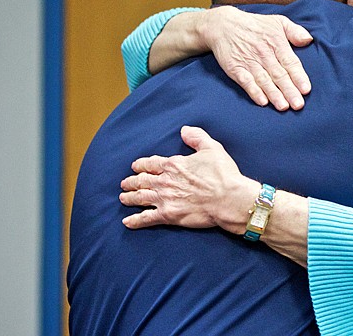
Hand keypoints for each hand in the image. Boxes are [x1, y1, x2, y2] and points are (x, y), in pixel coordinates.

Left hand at [119, 125, 259, 230]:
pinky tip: (127, 222)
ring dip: (129, 198)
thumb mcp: (212, 148)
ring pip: (140, 198)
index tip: (135, 166)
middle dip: (131, 182)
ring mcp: (164, 199)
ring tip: (123, 198)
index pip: (150, 163)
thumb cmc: (223, 174)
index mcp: (173, 165)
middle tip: (125, 183)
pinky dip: (135, 220)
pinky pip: (146, 218)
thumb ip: (197, 137)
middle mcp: (165, 181)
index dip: (140, 165)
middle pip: (141, 181)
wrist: (228, 199)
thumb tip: (184, 130)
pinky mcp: (168, 215)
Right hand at [199, 7, 312, 110]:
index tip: (306, 89)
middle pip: (279, 75)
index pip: (290, 62)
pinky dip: (254, 91)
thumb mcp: (278, 21)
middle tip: (298, 105)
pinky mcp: (235, 68)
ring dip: (274, 95)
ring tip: (283, 106)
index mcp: (277, 43)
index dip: (298, 77)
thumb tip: (309, 40)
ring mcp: (249, 62)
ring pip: (264, 81)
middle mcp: (264, 54)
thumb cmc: (255, 25)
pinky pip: (246, 81)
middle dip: (289, 91)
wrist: (223, 25)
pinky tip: (262, 101)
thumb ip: (295, 31)